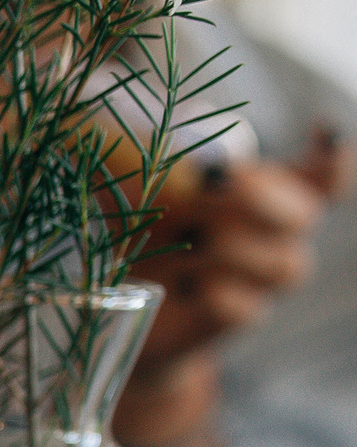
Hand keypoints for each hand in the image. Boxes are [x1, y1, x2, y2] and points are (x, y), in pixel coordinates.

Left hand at [129, 129, 347, 375]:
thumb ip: (167, 162)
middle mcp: (277, 233)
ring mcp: (261, 279)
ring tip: (176, 245)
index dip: (333, 157)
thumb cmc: (139, 222)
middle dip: (257, 198)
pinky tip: (182, 286)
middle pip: (305, 216)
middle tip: (207, 186)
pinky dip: (211, 294)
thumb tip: (196, 165)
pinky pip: (245, 308)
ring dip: (222, 250)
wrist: (113, 295)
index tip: (321, 129)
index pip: (323, 175)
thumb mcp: (141, 182)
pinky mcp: (236, 317)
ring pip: (280, 265)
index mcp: (268, 189)